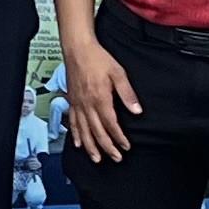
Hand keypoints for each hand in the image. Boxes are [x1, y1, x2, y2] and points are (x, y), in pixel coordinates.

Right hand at [66, 35, 139, 164]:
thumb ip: (127, 94)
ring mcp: (78, 105)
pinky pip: (73, 123)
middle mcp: (87, 105)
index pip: (111, 124)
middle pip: (97, 132)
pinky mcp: (72, 102)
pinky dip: (75, 135)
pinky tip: (78, 144)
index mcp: (100, 99)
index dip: (119, 138)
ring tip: (97, 159)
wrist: (78, 50)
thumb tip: (136, 110)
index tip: (126, 147)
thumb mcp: (118, 73)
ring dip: (90, 147)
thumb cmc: (97, 59)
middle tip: (115, 158)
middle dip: (107, 148)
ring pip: (84, 131)